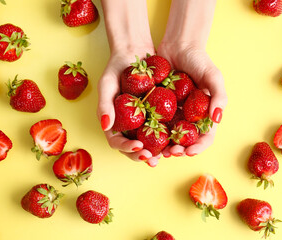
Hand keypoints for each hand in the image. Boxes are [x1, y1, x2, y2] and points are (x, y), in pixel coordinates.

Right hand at [97, 49, 161, 166]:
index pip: (117, 141)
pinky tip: (176, 139)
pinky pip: (163, 127)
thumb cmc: (116, 68)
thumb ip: (104, 105)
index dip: (126, 147)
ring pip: (149, 142)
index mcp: (114, 122)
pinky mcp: (157, 113)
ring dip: (156, 151)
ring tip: (166, 155)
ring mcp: (143, 120)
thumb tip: (106, 127)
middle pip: (133, 147)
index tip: (138, 146)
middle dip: (142, 155)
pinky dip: (168, 136)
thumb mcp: (106, 84)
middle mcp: (129, 124)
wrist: (135, 51)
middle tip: (152, 158)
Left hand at [157, 42, 227, 156]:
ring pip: (169, 136)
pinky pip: (154, 123)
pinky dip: (151, 132)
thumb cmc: (199, 60)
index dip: (198, 147)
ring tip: (158, 151)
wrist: (178, 45)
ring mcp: (173, 113)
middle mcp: (189, 117)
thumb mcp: (213, 76)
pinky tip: (145, 137)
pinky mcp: (158, 107)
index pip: (205, 137)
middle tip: (170, 153)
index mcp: (204, 113)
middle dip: (179, 150)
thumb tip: (217, 119)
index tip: (189, 152)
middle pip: (186, 141)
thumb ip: (219, 96)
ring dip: (164, 146)